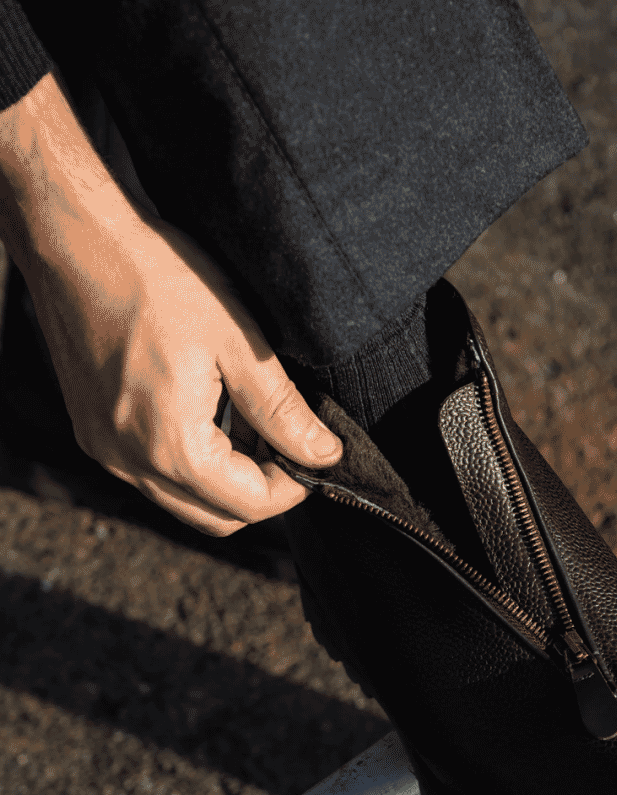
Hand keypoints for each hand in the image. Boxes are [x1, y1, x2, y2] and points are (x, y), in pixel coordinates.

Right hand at [21, 206, 341, 535]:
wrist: (75, 237)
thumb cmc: (157, 278)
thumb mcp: (239, 344)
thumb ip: (283, 411)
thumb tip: (324, 454)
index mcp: (171, 448)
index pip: (251, 506)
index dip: (295, 487)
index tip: (316, 454)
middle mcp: (129, 463)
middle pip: (217, 518)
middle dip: (261, 491)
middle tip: (288, 444)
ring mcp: (105, 450)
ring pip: (182, 501)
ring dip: (226, 480)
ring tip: (252, 425)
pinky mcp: (93, 431)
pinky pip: (151, 474)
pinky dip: (189, 462)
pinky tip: (210, 415)